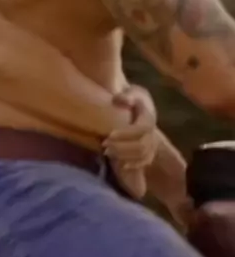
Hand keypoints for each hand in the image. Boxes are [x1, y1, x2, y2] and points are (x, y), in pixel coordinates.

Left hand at [103, 84, 157, 198]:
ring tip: (106, 152)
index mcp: (149, 118)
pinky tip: (120, 164)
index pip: (140, 129)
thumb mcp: (130, 92)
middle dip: (122, 147)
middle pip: (141, 146)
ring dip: (124, 156)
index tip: (109, 134)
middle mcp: (153, 132)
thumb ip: (126, 95)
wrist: (138, 105)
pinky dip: (133, 165)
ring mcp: (152, 143)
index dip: (126, 134)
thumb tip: (118, 99)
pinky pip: (144, 162)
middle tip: (104, 145)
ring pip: (142, 156)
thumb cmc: (130, 97)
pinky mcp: (149, 151)